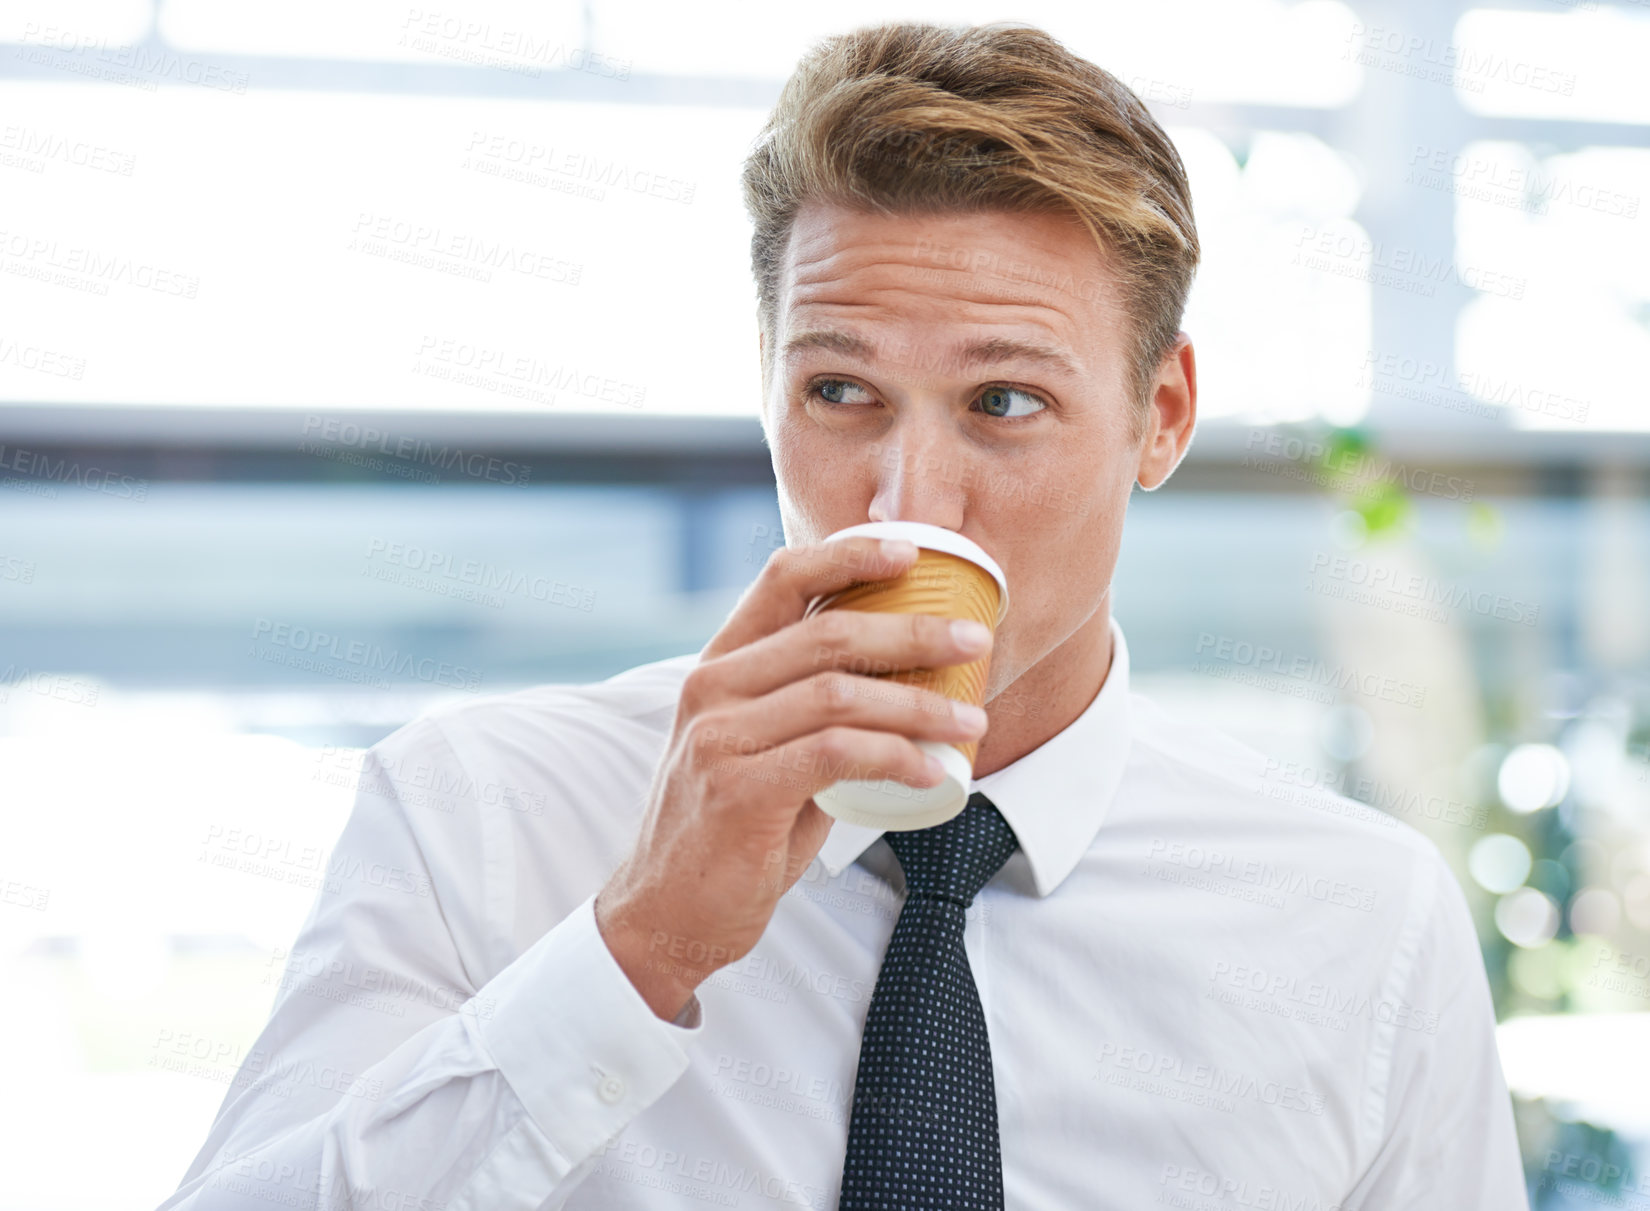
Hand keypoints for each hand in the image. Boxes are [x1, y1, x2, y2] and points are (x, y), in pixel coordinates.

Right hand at [593, 536, 992, 1019]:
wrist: (664, 915)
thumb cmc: (726, 832)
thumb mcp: (760, 750)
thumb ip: (808, 712)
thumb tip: (901, 682)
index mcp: (718, 668)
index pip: (781, 580)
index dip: (848, 556)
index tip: (911, 552)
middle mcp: (711, 690)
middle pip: (827, 632)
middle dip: (913, 633)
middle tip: (973, 642)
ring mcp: (719, 738)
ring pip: (840, 693)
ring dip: (919, 705)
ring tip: (969, 720)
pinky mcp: (738, 790)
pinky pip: (837, 754)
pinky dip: (896, 757)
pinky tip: (933, 773)